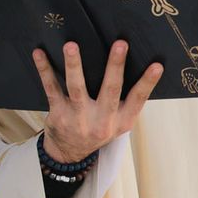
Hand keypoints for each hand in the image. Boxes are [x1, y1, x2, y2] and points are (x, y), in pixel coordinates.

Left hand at [37, 41, 161, 162]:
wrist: (70, 152)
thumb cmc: (98, 129)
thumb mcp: (119, 123)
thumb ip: (126, 101)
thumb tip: (132, 64)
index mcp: (121, 120)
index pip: (138, 99)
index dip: (148, 82)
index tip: (157, 66)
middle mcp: (102, 120)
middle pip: (110, 90)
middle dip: (116, 66)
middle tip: (120, 44)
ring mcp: (79, 117)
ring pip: (77, 88)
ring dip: (74, 65)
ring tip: (71, 46)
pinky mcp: (59, 113)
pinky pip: (51, 89)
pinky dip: (45, 70)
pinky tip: (40, 54)